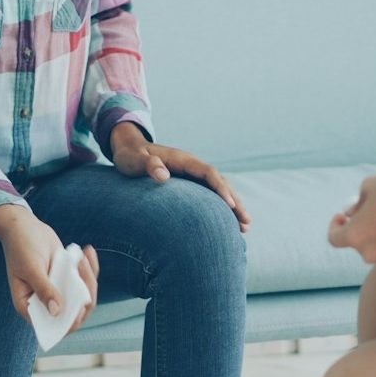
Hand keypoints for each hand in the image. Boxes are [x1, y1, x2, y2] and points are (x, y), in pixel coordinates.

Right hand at [0, 205, 100, 333]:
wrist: (24, 227)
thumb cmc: (21, 247)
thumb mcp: (31, 268)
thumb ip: (43, 289)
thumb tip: (56, 312)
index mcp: (29, 307)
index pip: (53, 327)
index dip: (70, 323)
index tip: (80, 307)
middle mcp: (44, 303)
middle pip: (74, 313)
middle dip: (85, 296)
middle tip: (84, 269)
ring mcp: (58, 292)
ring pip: (83, 297)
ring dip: (89, 279)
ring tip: (84, 256)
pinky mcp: (67, 279)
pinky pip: (85, 282)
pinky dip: (89, 268)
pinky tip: (88, 251)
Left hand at [110, 123, 251, 232]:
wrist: (128, 148)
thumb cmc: (130, 155)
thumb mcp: (134, 159)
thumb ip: (148, 164)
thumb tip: (163, 175)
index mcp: (183, 160)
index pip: (208, 173)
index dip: (220, 188)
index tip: (230, 205)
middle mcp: (192, 166)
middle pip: (220, 182)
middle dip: (235, 202)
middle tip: (247, 222)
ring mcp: (192, 175)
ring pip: (218, 190)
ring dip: (233, 206)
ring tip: (245, 227)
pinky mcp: (189, 184)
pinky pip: (210, 195)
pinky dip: (221, 207)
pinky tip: (227, 223)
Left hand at [327, 171, 375, 269]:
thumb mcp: (369, 185)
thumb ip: (356, 202)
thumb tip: (353, 211)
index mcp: (355, 235)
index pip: (334, 238)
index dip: (336, 226)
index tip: (343, 217)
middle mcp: (369, 253)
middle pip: (359, 243)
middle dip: (363, 229)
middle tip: (374, 213)